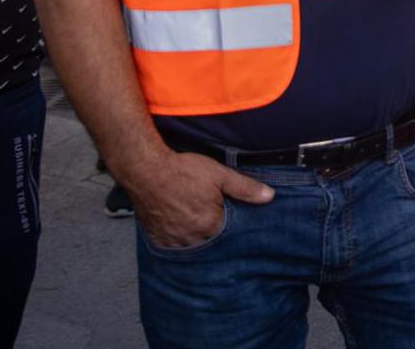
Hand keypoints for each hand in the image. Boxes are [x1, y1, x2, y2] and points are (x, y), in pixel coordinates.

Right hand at [120, 148, 272, 249]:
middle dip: (213, 228)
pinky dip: (179, 237)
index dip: (230, 220)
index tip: (227, 211)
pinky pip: (173, 245)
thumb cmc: (182, 171)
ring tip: (194, 217)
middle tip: (207, 211)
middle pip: (210, 239)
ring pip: (192, 244)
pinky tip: (180, 224)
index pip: (230, 232)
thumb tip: (269, 196)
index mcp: (209, 224)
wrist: (145, 169)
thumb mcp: (220, 175)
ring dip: (196, 235)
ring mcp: (172, 240)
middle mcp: (191, 237)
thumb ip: (245, 188)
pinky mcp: (157, 238)